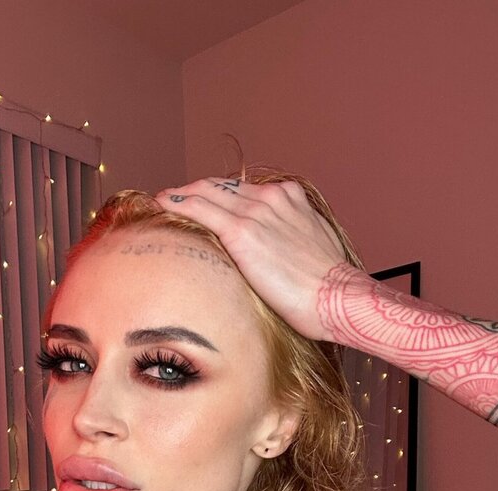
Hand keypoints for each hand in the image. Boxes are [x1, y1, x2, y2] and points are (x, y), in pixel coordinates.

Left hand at [153, 177, 354, 341]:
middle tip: (174, 196)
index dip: (220, 194)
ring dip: (182, 193)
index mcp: (290, 198)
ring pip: (208, 192)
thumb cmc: (326, 287)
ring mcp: (256, 212)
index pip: (244, 189)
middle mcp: (272, 197)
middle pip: (223, 186)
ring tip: (163, 199)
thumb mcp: (311, 249)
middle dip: (196, 189)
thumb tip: (273, 254)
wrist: (335, 297)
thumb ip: (289, 239)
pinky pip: (200, 208)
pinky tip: (162, 202)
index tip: (204, 200)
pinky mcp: (241, 232)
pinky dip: (178, 202)